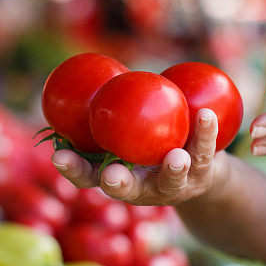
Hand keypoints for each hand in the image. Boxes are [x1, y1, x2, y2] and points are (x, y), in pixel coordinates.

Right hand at [51, 108, 226, 205]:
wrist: (201, 172)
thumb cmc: (150, 145)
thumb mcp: (126, 134)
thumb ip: (110, 115)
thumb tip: (81, 75)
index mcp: (118, 176)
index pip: (88, 177)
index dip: (72, 169)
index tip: (59, 155)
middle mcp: (144, 188)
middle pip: (127, 190)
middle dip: (117, 184)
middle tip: (111, 175)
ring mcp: (174, 185)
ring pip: (172, 179)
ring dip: (173, 170)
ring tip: (177, 156)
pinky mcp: (202, 173)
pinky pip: (204, 151)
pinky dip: (205, 133)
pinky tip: (206, 115)